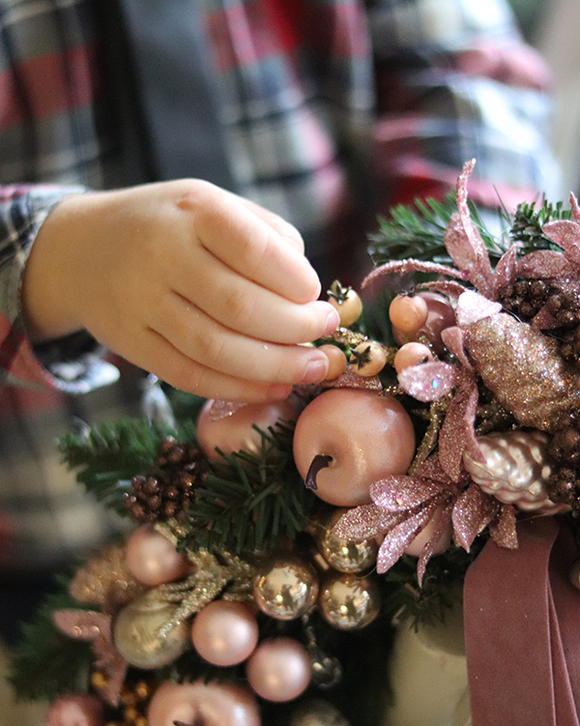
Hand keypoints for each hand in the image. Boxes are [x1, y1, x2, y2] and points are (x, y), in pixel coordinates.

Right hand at [22, 180, 339, 400]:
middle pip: (239, 307)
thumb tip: (309, 290)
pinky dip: (237, 387)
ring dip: (274, 367)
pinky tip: (272, 387)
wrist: (81, 250)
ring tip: (312, 369)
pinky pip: (189, 376)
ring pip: (216, 349)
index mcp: (193, 210)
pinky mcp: (132, 344)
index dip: (296, 282)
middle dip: (296, 330)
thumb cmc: (169, 227)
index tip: (318, 297)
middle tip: (327, 336)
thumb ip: (264, 235)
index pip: (253, 249)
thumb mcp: (212, 205)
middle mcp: (162, 255)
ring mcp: (141, 303)